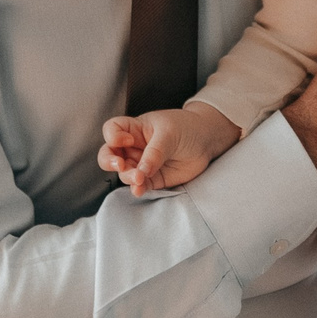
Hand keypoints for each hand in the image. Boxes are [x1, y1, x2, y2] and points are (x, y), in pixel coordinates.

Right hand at [98, 104, 239, 196]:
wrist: (207, 140)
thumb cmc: (186, 128)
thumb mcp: (169, 134)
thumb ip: (154, 153)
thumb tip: (141, 173)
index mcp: (134, 129)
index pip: (112, 130)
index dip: (113, 137)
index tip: (126, 141)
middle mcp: (133, 147)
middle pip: (109, 155)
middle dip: (109, 161)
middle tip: (121, 165)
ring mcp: (142, 164)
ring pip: (124, 173)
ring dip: (128, 177)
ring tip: (139, 178)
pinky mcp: (153, 179)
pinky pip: (140, 186)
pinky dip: (137, 189)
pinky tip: (139, 190)